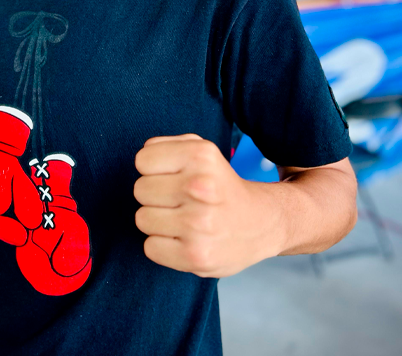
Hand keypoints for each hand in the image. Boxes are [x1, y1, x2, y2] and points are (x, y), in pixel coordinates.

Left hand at [133, 134, 280, 277]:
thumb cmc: (221, 187)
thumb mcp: (203, 151)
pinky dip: (163, 246)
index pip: (142, 160)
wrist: (261, 224)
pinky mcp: (195, 255)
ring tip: (183, 220)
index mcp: (201, 156)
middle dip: (156, 195)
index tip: (174, 176)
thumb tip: (142, 160)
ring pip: (142, 219)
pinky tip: (184, 239)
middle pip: (140, 190)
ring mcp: (198, 224)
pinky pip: (150, 247)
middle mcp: (200, 188)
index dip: (155, 169)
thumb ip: (169, 145)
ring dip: (158, 221)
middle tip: (180, 200)